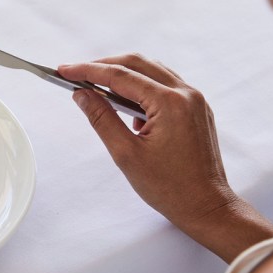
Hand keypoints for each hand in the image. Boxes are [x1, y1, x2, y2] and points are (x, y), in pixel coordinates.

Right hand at [58, 54, 272, 260]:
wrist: (207, 208)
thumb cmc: (170, 188)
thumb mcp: (126, 154)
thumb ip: (101, 118)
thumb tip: (81, 94)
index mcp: (170, 103)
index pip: (120, 76)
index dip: (88, 71)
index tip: (65, 70)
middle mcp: (186, 94)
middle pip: (137, 64)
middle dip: (104, 66)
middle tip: (76, 74)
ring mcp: (195, 100)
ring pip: (152, 71)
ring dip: (123, 74)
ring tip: (96, 87)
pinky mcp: (197, 109)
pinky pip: (165, 85)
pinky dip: (141, 87)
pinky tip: (126, 107)